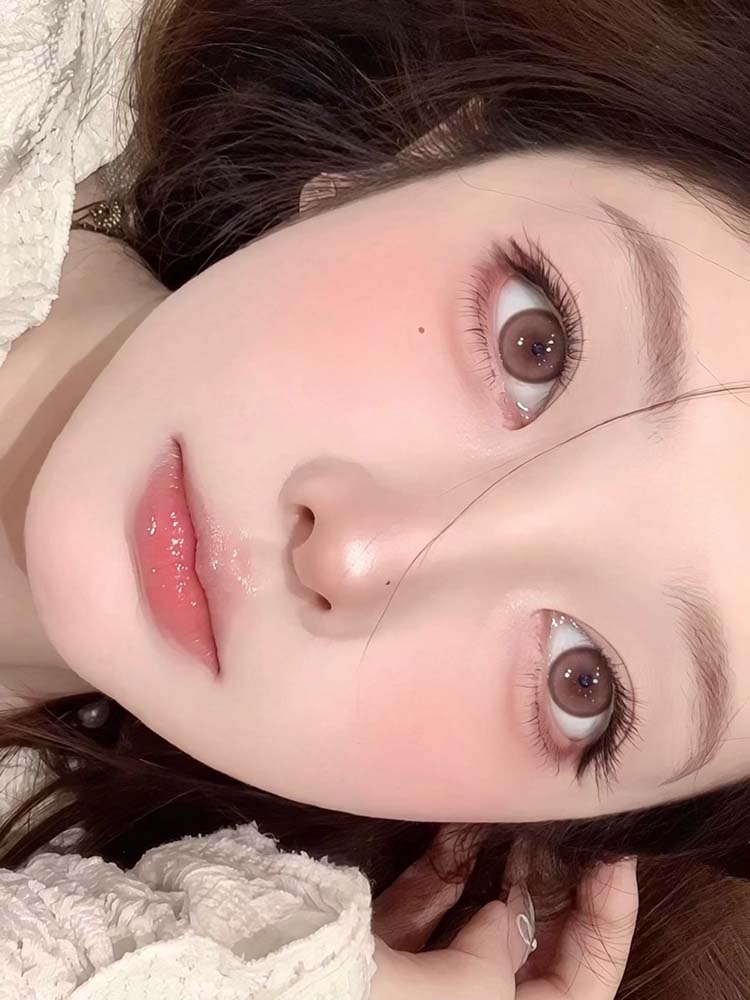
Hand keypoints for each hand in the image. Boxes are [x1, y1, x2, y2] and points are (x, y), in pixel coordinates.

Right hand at [371, 826, 637, 999]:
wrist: (288, 989)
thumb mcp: (472, 991)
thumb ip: (503, 949)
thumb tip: (505, 916)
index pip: (585, 983)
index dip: (607, 917)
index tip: (615, 854)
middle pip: (531, 950)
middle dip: (549, 887)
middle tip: (564, 828)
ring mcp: (428, 988)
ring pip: (477, 925)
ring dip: (495, 869)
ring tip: (517, 818)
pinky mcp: (385, 961)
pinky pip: (426, 912)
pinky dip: (441, 871)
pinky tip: (459, 826)